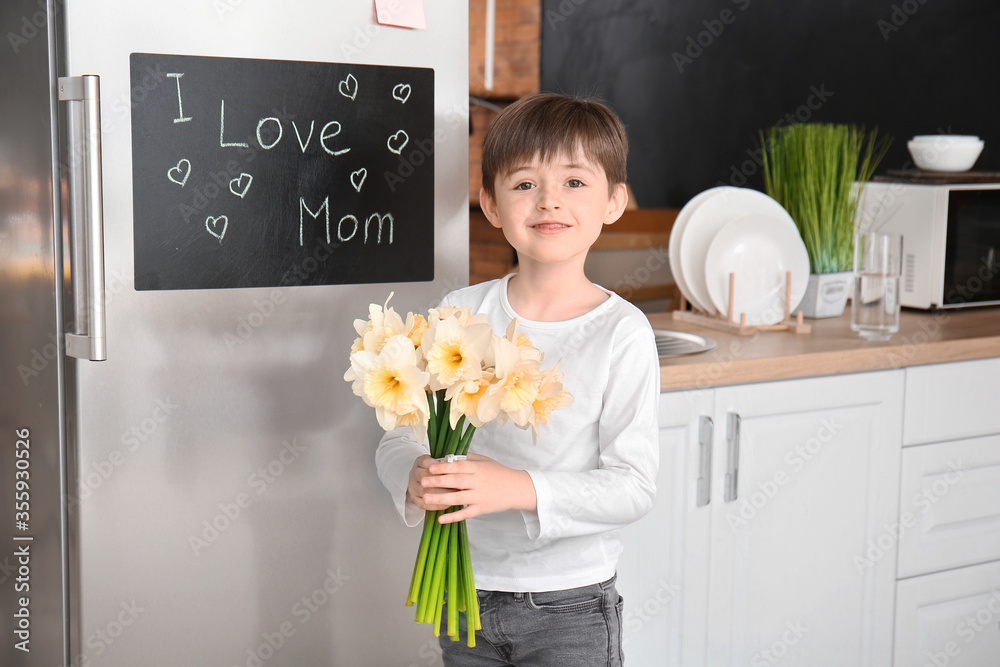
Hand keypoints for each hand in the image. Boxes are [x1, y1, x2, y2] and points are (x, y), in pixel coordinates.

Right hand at [406, 455, 454, 510]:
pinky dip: (436, 505)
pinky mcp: (414, 499)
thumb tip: (464, 460)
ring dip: (441, 494)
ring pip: (425, 491)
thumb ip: (450, 461)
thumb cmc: (439, 470)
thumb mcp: (442, 462)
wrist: (426, 480)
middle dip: (441, 482)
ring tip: (455, 495)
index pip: (427, 462)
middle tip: (457, 484)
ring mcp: (412, 487)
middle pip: (425, 477)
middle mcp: (414, 473)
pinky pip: (423, 504)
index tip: (454, 470)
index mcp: (420, 462)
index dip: (440, 467)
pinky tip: (448, 504)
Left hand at [421, 453, 537, 522]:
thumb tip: (449, 455)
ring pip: (458, 498)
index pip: (458, 466)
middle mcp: (478, 482)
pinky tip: (441, 519)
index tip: (430, 467)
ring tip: (425, 499)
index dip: (444, 467)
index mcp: (478, 468)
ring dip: (440, 499)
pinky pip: (465, 514)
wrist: (517, 488)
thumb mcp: (485, 460)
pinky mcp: (481, 509)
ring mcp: (479, 496)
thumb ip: (468, 458)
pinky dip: (453, 517)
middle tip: (423, 481)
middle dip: (438, 481)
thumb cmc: (499, 472)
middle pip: (455, 481)